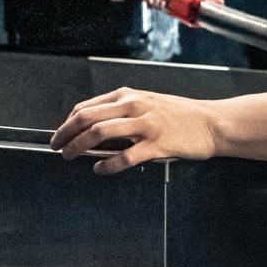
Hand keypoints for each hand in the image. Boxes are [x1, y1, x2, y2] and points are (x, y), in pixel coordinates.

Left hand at [50, 87, 223, 174]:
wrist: (211, 123)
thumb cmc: (178, 115)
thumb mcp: (146, 104)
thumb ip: (120, 112)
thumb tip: (91, 126)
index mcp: (128, 96)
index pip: (87, 107)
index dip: (67, 122)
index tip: (60, 134)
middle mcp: (134, 106)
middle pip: (88, 118)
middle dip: (66, 133)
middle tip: (56, 147)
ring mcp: (146, 124)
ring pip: (101, 133)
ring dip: (79, 146)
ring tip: (70, 156)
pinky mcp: (157, 144)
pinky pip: (126, 156)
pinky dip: (108, 164)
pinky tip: (100, 170)